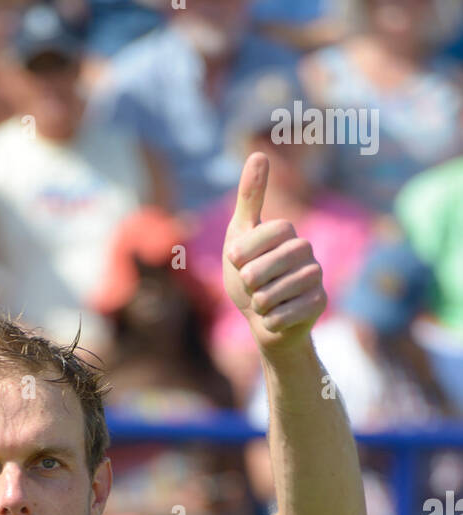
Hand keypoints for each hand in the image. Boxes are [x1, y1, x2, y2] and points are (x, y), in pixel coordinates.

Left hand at [222, 152, 326, 354]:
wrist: (262, 321)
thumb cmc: (248, 277)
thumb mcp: (240, 236)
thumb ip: (249, 198)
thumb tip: (259, 153)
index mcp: (286, 231)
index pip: (269, 233)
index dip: (245, 251)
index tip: (234, 260)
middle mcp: (306, 250)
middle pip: (271, 265)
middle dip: (251, 280)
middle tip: (249, 286)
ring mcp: (316, 276)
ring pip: (279, 292)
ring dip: (260, 302)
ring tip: (261, 302)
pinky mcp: (320, 303)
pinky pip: (289, 314)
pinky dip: (272, 321)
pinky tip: (273, 318)